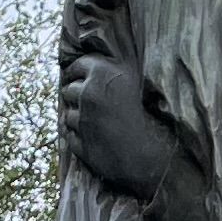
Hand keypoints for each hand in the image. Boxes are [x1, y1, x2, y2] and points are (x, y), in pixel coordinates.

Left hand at [60, 48, 182, 200]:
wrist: (153, 154)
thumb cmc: (150, 117)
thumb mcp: (133, 83)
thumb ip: (110, 73)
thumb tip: (88, 70)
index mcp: (103, 73)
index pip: (76, 66)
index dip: (76, 73)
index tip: (80, 79)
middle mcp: (89, 93)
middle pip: (68, 89)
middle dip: (76, 96)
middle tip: (95, 105)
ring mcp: (83, 119)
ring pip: (68, 114)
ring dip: (78, 118)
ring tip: (99, 124)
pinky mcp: (79, 142)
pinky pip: (70, 134)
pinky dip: (78, 136)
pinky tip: (96, 138)